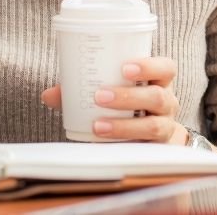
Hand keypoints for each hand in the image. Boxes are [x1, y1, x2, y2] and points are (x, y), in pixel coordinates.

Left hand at [41, 56, 187, 144]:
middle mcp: (167, 103)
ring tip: (98, 124)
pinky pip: (147, 149)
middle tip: (100, 96)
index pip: (166, 68)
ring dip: (124, 125)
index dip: (150, 66)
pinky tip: (103, 142)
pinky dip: (124, 143)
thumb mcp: (112, 92)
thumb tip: (49, 95)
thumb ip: (82, 91)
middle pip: (158, 97)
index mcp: (159, 82)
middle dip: (129, 96)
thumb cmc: (127, 107)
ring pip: (154, 126)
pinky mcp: (158, 149)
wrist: (147, 139)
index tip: (125, 68)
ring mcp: (166, 127)